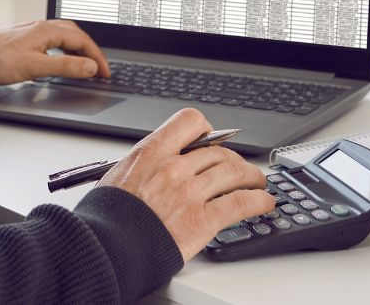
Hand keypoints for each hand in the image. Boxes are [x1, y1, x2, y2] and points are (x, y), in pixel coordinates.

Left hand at [0, 19, 110, 84]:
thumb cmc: (0, 60)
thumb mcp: (37, 67)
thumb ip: (66, 67)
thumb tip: (90, 67)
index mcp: (48, 30)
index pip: (82, 41)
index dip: (97, 57)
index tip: (104, 72)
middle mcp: (42, 26)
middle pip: (76, 35)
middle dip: (91, 51)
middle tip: (100, 68)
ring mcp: (33, 30)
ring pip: (64, 35)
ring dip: (79, 48)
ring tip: (86, 63)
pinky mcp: (25, 37)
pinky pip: (53, 38)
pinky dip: (65, 48)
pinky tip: (61, 57)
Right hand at [97, 108, 272, 262]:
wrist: (106, 248)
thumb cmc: (107, 217)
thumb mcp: (119, 175)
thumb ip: (146, 165)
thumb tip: (160, 163)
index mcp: (152, 152)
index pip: (191, 122)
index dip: (207, 130)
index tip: (212, 139)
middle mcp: (174, 167)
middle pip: (219, 151)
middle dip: (234, 159)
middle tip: (239, 168)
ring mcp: (190, 193)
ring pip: (235, 173)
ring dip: (252, 177)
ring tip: (257, 182)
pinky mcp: (202, 220)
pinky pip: (240, 203)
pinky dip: (258, 201)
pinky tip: (264, 202)